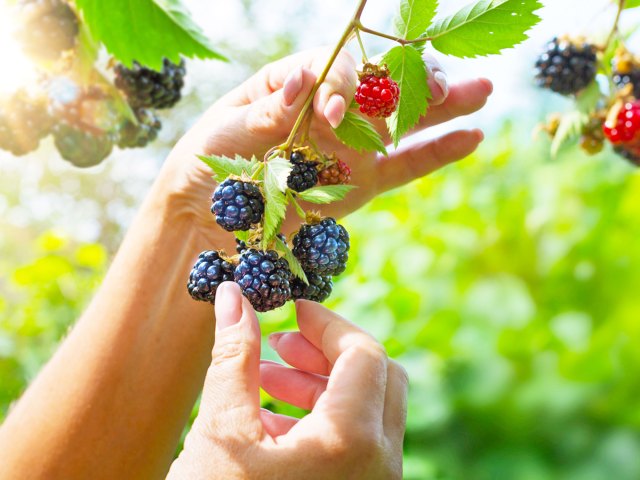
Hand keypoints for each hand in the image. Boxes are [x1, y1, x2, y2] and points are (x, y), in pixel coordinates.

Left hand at [159, 47, 491, 241]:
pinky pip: (406, 166)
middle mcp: (331, 109)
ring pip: (404, 122)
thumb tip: (307, 81)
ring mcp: (351, 146)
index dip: (342, 84)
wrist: (208, 218)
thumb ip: (272, 108)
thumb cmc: (209, 161)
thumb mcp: (230, 127)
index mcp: (296, 83)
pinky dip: (438, 152)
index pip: (335, 68)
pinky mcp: (363, 183)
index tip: (331, 111)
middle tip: (438, 84)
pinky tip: (473, 135)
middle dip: (412, 81)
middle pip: (382, 85)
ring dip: (443, 106)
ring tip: (484, 89)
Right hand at [167, 282, 407, 479]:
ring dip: (322, 384)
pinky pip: (359, 443)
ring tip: (266, 377)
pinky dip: (325, 418)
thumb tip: (233, 295)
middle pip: (377, 376)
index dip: (326, 323)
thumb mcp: (221, 432)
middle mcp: (379, 465)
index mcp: (352, 442)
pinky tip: (273, 419)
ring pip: (369, 410)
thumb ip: (233, 356)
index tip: (290, 310)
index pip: (363, 352)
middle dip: (328, 351)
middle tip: (281, 343)